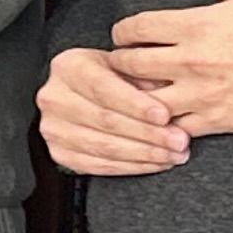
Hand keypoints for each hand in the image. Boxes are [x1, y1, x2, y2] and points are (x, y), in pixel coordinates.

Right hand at [38, 47, 188, 176]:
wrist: (80, 92)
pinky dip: (131, 167)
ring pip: (104, 147)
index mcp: (69, 67)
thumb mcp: (124, 64)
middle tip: (179, 140)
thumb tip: (170, 100)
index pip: (103, 89)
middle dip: (148, 134)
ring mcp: (54, 128)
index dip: (135, 105)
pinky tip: (154, 163)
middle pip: (106, 120)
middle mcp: (55, 97)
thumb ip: (144, 77)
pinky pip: (99, 166)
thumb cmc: (106, 75)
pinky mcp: (60, 152)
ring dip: (144, 154)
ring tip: (173, 154)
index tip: (164, 115)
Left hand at [106, 0, 232, 137]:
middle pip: (130, 65)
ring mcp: (204, 95)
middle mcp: (193, 61)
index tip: (122, 36)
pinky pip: (176, 128)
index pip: (136, 28)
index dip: (122, 31)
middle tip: (120, 65)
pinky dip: (164, 125)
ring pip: (146, 102)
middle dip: (118, 64)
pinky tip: (163, 119)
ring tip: (136, 94)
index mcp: (198, 25)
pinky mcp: (219, 122)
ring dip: (136, 98)